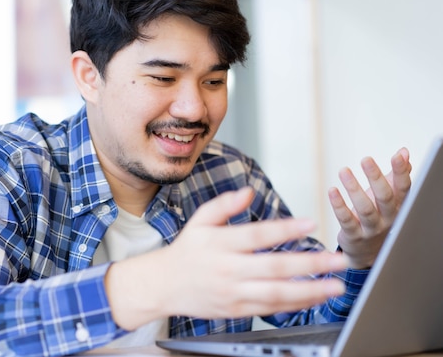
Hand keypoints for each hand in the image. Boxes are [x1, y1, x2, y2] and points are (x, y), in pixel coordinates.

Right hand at [105, 188, 347, 330]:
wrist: (163, 285)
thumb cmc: (186, 251)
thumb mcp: (200, 221)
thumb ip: (224, 205)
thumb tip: (248, 191)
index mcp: (220, 243)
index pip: (257, 235)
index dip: (285, 229)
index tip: (311, 222)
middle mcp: (228, 269)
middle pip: (274, 267)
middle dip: (310, 264)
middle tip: (338, 259)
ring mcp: (233, 292)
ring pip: (276, 293)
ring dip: (309, 290)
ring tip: (336, 285)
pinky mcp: (236, 310)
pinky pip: (270, 309)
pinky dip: (295, 304)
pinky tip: (314, 297)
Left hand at [328, 148, 411, 268]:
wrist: (368, 253)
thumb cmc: (378, 218)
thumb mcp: (389, 198)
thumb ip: (396, 175)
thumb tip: (404, 152)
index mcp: (398, 206)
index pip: (403, 188)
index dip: (401, 172)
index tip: (398, 155)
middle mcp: (387, 218)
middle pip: (385, 197)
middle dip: (376, 177)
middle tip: (366, 159)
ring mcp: (371, 229)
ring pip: (365, 208)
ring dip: (354, 188)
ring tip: (344, 170)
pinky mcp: (353, 235)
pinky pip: (346, 220)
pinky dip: (339, 205)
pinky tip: (332, 191)